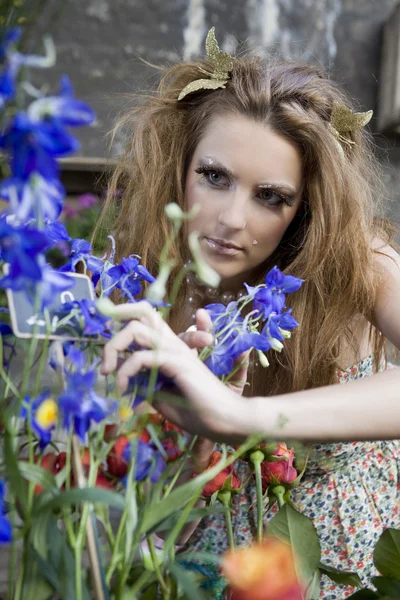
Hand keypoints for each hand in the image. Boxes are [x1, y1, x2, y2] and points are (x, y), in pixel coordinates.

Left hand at [101, 302, 248, 441]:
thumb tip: (124, 377)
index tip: (109, 345)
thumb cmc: (198, 411)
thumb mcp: (161, 395)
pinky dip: (125, 372)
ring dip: (113, 349)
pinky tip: (124, 390)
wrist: (226, 420)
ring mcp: (175, 349)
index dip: (124, 318)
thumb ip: (144, 383)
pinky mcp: (177, 362)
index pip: (147, 317)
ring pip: (135, 330)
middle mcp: (173, 342)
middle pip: (140, 312)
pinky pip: (141, 358)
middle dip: (115, 327)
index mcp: (171, 346)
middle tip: (105, 364)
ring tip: (108, 373)